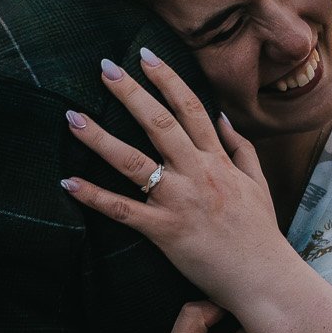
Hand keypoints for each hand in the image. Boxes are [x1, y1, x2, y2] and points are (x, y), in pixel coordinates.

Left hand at [60, 48, 302, 306]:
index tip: (146, 55)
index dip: (167, 79)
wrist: (263, 277)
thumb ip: (240, 147)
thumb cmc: (260, 233)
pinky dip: (94, 196)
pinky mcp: (165, 230)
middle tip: (104, 67)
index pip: (190, 108)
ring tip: (73, 118)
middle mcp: (197, 173)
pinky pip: (122, 210)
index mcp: (217, 160)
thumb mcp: (258, 182)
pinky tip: (68, 182)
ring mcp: (179, 200)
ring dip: (100, 138)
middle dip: (130, 92)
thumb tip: (222, 117)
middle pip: (159, 123)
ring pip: (134, 161)